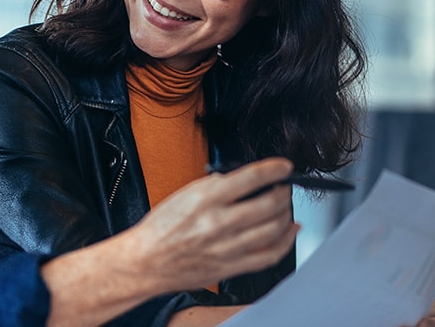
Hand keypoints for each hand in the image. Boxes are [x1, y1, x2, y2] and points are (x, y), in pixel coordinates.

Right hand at [120, 157, 298, 291]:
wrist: (145, 261)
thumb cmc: (160, 228)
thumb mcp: (185, 194)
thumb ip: (215, 186)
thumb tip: (244, 180)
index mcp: (206, 199)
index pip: (251, 178)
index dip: (275, 169)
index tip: (284, 167)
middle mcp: (218, 223)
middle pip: (269, 205)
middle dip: (284, 193)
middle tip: (284, 188)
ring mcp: (226, 248)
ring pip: (273, 230)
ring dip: (286, 215)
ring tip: (285, 208)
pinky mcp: (230, 267)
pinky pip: (268, 256)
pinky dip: (285, 242)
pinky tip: (289, 232)